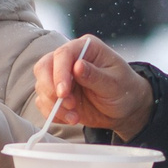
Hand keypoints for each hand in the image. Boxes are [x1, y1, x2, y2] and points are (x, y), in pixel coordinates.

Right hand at [32, 36, 152, 141]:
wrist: (125, 109)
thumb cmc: (125, 90)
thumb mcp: (115, 84)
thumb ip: (95, 76)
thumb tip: (77, 66)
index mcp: (86, 48)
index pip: (63, 54)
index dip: (59, 73)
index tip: (63, 93)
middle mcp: (70, 60)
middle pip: (44, 67)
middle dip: (51, 89)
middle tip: (68, 105)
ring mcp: (61, 77)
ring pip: (42, 87)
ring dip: (54, 105)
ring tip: (75, 116)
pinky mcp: (57, 94)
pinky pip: (43, 102)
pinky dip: (53, 113)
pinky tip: (71, 118)